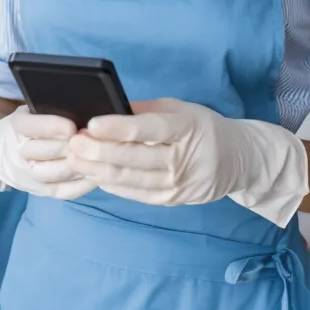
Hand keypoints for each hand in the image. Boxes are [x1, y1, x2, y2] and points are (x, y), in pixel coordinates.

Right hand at [0, 106, 95, 199]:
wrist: (9, 151)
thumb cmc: (35, 124)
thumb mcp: (35, 110)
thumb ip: (52, 109)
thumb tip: (80, 107)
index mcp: (17, 126)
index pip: (30, 126)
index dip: (51, 126)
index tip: (72, 126)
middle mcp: (18, 152)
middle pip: (41, 152)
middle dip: (67, 147)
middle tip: (88, 143)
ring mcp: (28, 174)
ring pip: (50, 174)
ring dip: (74, 166)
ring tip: (93, 158)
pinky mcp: (40, 191)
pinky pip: (61, 191)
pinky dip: (80, 185)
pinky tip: (95, 175)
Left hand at [68, 98, 307, 226]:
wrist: (237, 160)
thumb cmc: (202, 127)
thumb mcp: (180, 109)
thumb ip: (146, 112)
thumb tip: (107, 109)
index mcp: (186, 128)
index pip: (149, 129)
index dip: (119, 128)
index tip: (91, 124)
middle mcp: (183, 159)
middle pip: (134, 158)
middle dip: (98, 151)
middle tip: (72, 142)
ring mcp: (177, 184)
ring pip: (130, 179)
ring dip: (98, 170)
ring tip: (75, 158)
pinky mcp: (171, 200)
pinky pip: (135, 193)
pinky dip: (111, 184)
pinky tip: (93, 174)